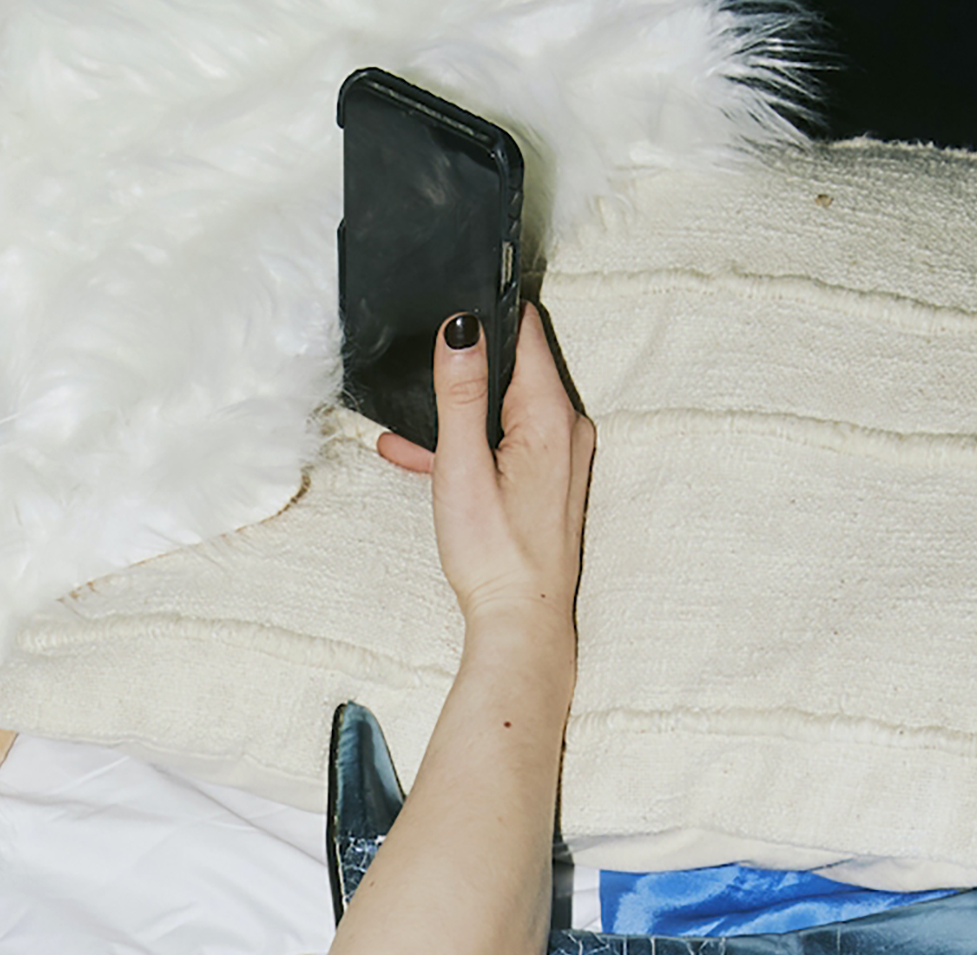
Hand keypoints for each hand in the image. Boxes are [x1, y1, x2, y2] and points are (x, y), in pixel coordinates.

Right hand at [376, 305, 592, 630]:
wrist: (520, 620)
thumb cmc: (494, 553)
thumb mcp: (462, 464)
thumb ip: (460, 392)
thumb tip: (459, 330)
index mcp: (550, 415)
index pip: (526, 332)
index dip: (487, 316)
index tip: (452, 312)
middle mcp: (566, 428)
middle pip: (515, 367)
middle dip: (465, 371)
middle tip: (420, 379)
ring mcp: (561, 454)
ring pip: (506, 408)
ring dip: (460, 415)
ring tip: (409, 436)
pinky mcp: (549, 479)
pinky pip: (507, 441)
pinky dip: (471, 445)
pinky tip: (428, 462)